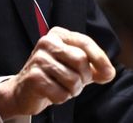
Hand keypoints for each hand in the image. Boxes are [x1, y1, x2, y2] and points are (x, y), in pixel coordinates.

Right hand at [0, 26, 115, 118]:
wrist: (24, 91)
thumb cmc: (54, 76)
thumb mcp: (77, 68)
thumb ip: (96, 68)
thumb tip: (109, 73)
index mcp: (59, 34)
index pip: (85, 43)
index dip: (100, 59)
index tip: (108, 74)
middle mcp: (47, 42)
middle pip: (81, 60)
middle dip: (84, 77)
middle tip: (76, 83)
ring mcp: (38, 58)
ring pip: (72, 79)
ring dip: (73, 90)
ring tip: (63, 87)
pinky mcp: (33, 77)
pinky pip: (61, 93)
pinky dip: (61, 98)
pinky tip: (52, 93)